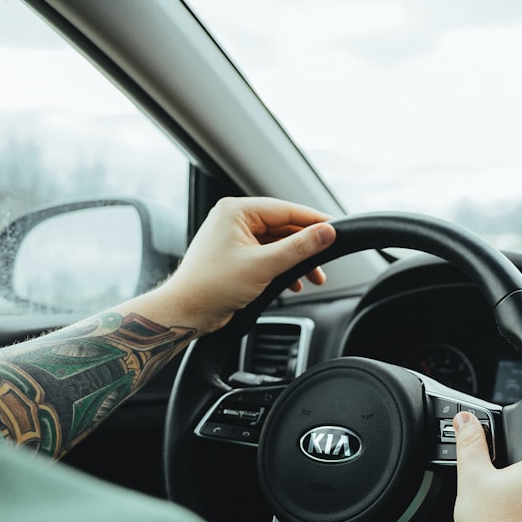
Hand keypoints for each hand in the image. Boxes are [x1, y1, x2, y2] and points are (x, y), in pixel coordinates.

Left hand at [144, 197, 335, 333]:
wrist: (186, 312)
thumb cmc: (212, 285)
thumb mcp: (264, 265)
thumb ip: (299, 248)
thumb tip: (327, 233)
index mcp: (236, 211)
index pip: (285, 210)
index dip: (313, 220)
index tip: (336, 229)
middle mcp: (234, 220)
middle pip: (283, 227)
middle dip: (305, 247)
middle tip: (326, 261)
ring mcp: (234, 238)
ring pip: (277, 243)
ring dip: (296, 261)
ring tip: (313, 278)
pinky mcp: (235, 256)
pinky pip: (267, 255)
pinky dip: (282, 268)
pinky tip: (292, 283)